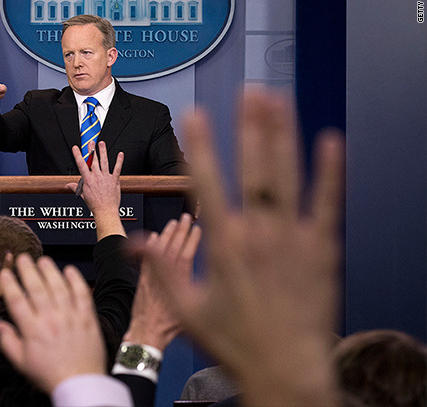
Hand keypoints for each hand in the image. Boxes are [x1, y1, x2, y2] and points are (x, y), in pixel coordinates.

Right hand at [0, 255, 105, 393]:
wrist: (80, 383)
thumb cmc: (51, 375)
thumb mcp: (22, 363)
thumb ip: (8, 342)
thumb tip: (0, 326)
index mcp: (32, 330)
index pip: (17, 300)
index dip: (9, 284)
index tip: (4, 273)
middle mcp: (51, 319)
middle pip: (37, 288)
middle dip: (28, 270)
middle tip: (23, 258)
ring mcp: (70, 317)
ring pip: (58, 287)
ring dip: (50, 270)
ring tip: (43, 260)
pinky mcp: (87, 318)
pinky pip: (82, 294)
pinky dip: (76, 280)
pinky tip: (69, 270)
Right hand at [65, 141, 124, 239]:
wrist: (106, 211)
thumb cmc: (95, 205)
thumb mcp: (83, 196)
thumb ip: (75, 188)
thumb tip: (67, 186)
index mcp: (88, 180)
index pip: (81, 165)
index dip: (78, 155)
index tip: (76, 148)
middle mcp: (97, 177)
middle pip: (93, 160)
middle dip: (91, 150)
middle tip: (91, 142)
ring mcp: (106, 177)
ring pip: (104, 162)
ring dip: (103, 152)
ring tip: (102, 144)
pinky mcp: (114, 180)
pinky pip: (117, 168)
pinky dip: (119, 161)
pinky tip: (120, 154)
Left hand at [125, 213, 200, 349]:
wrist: (147, 335)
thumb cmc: (170, 329)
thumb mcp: (192, 312)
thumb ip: (199, 295)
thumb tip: (212, 285)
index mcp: (181, 285)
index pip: (186, 256)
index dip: (192, 240)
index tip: (197, 228)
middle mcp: (165, 278)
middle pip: (173, 249)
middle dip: (180, 231)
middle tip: (186, 217)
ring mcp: (152, 278)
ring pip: (159, 251)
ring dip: (166, 235)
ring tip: (173, 223)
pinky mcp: (142, 281)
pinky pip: (145, 259)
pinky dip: (149, 246)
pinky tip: (153, 236)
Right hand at [165, 89, 343, 405]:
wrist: (285, 369)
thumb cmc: (233, 342)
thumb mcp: (186, 309)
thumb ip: (161, 270)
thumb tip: (132, 242)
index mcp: (224, 245)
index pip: (208, 183)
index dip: (200, 145)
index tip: (194, 115)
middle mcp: (260, 234)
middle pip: (253, 169)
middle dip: (249, 127)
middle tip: (249, 93)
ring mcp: (294, 238)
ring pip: (288, 176)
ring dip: (283, 135)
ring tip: (279, 100)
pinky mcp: (323, 249)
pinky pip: (328, 202)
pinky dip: (330, 171)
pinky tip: (330, 141)